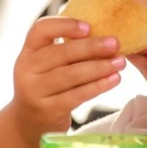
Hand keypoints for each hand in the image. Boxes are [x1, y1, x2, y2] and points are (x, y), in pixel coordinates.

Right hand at [8, 16, 124, 139]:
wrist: (29, 122)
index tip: (89, 27)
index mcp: (28, 51)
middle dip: (92, 47)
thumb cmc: (47, 86)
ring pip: (71, 75)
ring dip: (99, 67)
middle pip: (61, 53)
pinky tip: (114, 79)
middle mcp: (26, 69)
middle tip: (115, 43)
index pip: (41, 29)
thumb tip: (104, 34)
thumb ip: (65, 50)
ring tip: (120, 62)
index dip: (65, 25)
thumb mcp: (46, 65)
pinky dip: (98, 86)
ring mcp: (34, 91)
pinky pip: (77, 95)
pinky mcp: (47, 110)